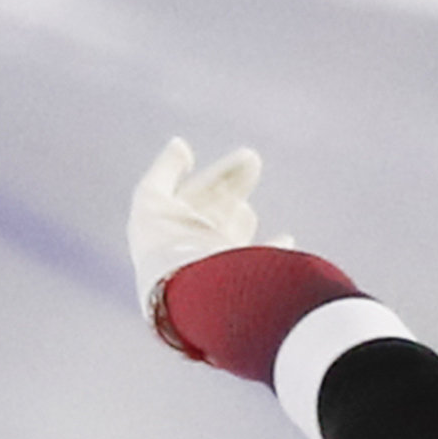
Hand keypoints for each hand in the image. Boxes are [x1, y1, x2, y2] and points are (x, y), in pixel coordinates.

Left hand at [127, 136, 268, 318]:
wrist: (190, 293)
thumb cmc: (166, 248)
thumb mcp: (152, 200)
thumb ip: (166, 170)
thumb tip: (180, 145)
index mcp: (171, 231)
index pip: (197, 196)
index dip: (217, 176)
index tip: (242, 157)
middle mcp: (192, 250)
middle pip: (216, 211)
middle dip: (232, 183)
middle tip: (251, 160)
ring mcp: (216, 268)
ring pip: (233, 235)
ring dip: (241, 216)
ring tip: (249, 203)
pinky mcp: (241, 285)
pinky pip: (262, 268)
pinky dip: (275, 253)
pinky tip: (284, 239)